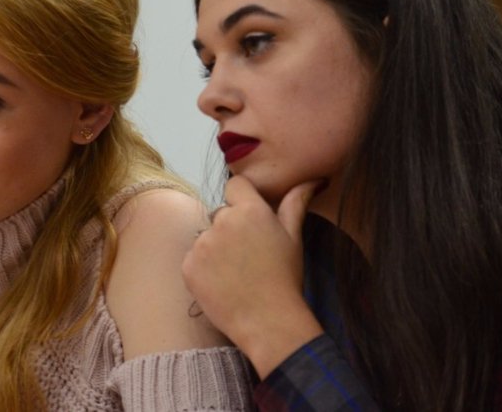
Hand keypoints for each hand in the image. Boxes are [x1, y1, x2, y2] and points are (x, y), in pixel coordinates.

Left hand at [182, 175, 324, 377]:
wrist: (268, 322)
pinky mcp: (188, 266)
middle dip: (231, 227)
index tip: (251, 219)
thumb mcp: (294, 237)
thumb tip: (312, 180)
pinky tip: (222, 283)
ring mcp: (202, 244)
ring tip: (236, 272)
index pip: (235, 185)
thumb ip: (296, 203)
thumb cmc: (285, 278)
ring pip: (206, 236)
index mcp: (249, 210)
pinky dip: (204, 268)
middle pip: (221, 213)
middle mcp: (222, 221)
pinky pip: (193, 258)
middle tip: (248, 254)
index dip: (243, 199)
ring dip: (216, 248)